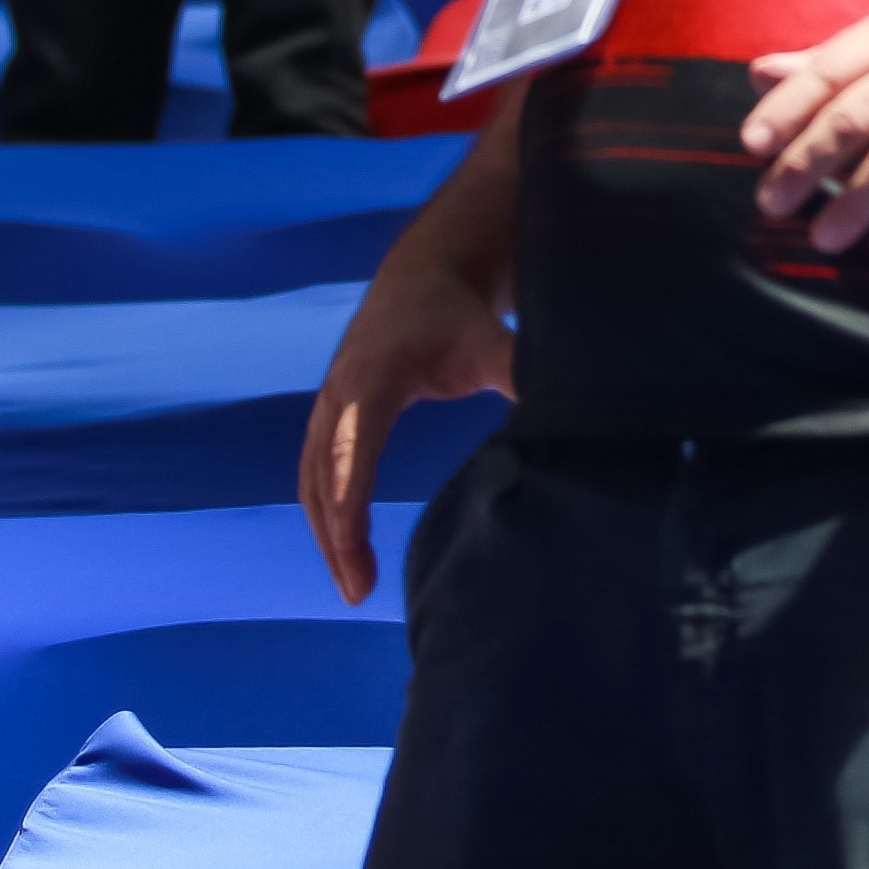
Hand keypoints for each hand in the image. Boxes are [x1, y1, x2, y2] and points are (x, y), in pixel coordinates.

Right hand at [298, 245, 513, 604]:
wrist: (420, 275)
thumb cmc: (455, 313)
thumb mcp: (487, 339)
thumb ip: (513, 373)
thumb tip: (555, 415)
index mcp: (371, 380)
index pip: (352, 454)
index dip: (350, 505)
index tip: (353, 551)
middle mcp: (338, 398)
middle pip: (323, 478)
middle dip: (336, 537)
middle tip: (357, 592)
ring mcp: (328, 407)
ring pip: (313, 482)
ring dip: (326, 534)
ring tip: (353, 585)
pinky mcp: (330, 417)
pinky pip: (315, 474)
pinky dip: (325, 514)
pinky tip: (343, 550)